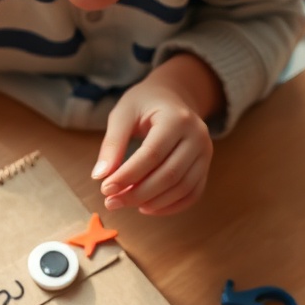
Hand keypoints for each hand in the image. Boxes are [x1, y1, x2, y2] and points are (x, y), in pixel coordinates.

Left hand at [92, 53, 220, 215]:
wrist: (173, 96)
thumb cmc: (144, 104)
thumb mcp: (123, 114)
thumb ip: (112, 144)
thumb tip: (100, 177)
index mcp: (177, 119)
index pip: (152, 155)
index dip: (128, 175)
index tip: (105, 189)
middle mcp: (197, 136)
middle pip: (169, 175)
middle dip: (138, 194)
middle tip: (111, 202)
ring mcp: (205, 153)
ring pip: (182, 188)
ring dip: (152, 202)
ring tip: (125, 203)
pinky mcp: (205, 167)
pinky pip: (192, 194)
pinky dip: (170, 206)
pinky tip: (146, 207)